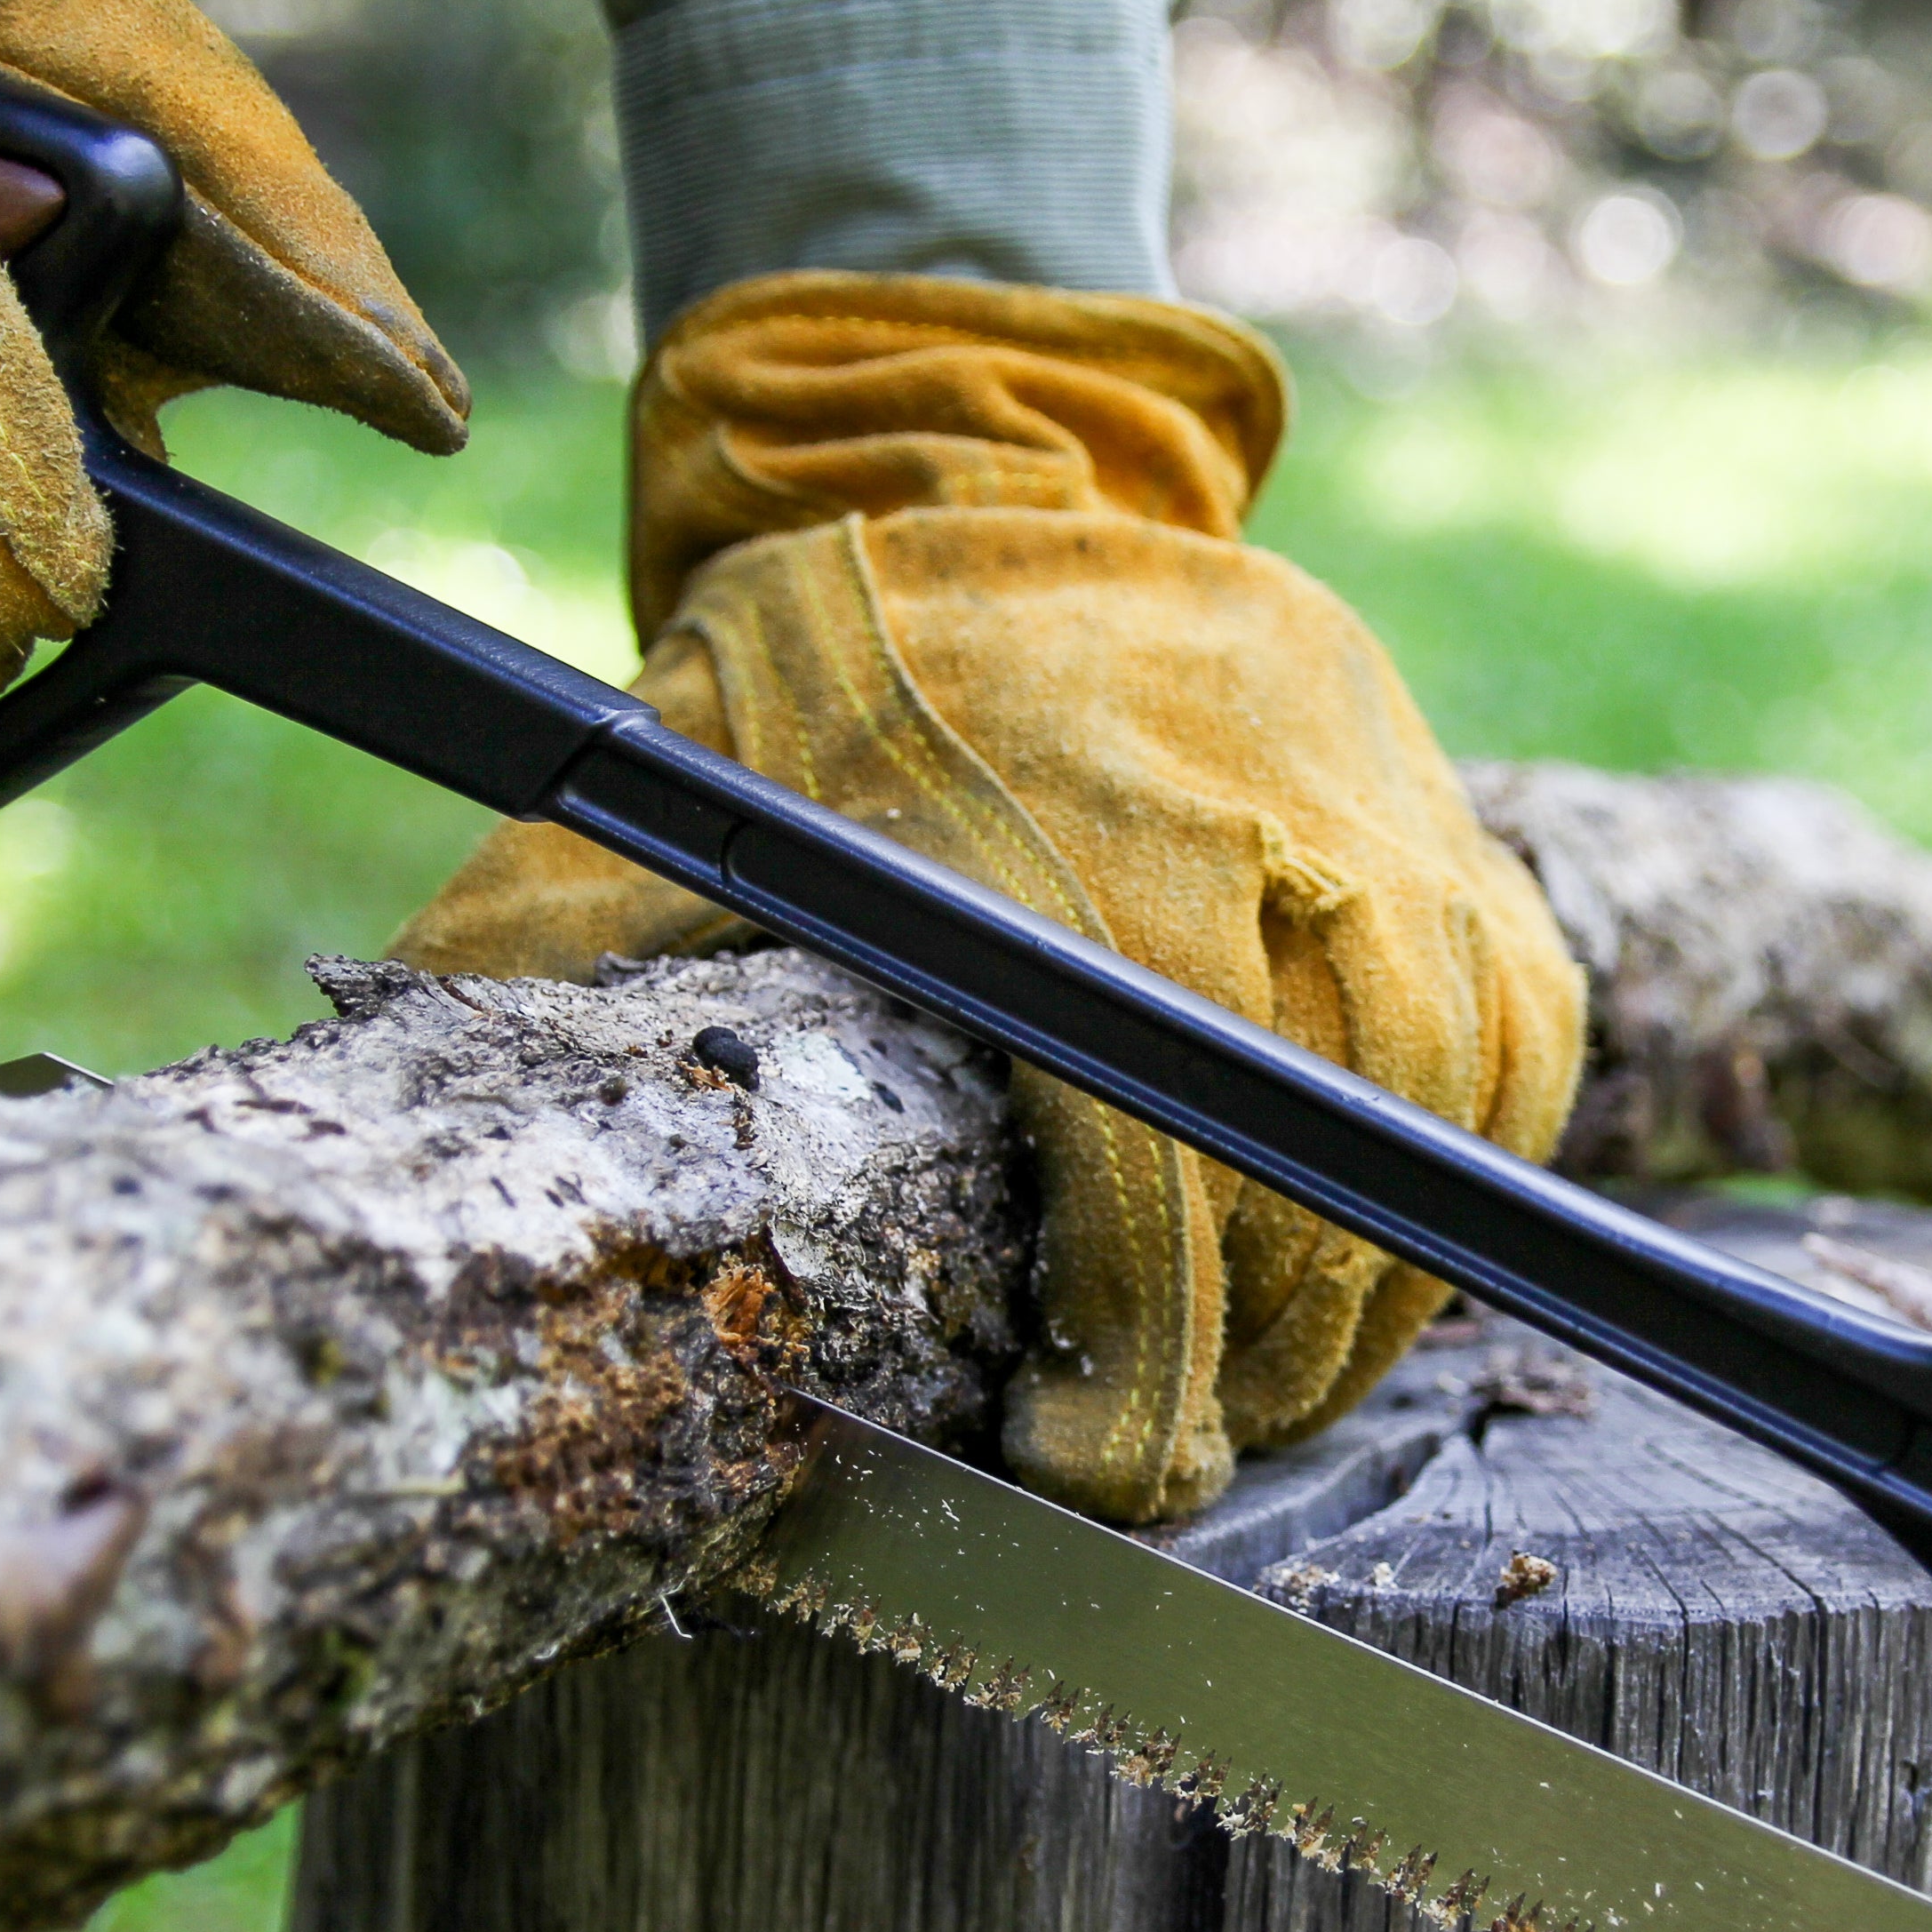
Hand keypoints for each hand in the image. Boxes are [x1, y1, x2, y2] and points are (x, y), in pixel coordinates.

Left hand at [394, 275, 1584, 1521]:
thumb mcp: (660, 775)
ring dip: (1351, 1305)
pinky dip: (1448, 1180)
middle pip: (1309, 1201)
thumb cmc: (813, 651)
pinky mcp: (1463, 836)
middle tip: (1148, 1453)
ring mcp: (1394, 834)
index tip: (1094, 1472)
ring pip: (1437, 1149)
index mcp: (1080, 858)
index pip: (1160, 1176)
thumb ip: (556, 937)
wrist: (991, 459)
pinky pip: (1515, 1058)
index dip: (1146, 1373)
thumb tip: (415, 1064)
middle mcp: (1272, 846)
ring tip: (1251, 1385)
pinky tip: (1359, 1254)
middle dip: (1240, 1376)